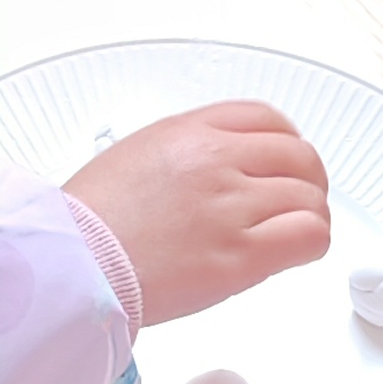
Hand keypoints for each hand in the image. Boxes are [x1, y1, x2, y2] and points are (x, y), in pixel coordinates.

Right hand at [65, 102, 330, 324]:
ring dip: (309, 214)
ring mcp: (232, 207)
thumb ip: (181, 153)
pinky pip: (308, 235)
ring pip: (309, 197)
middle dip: (306, 179)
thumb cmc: (87, 223)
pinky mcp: (241, 256)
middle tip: (299, 200)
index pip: (266, 118)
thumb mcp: (132, 156)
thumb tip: (212, 169)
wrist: (70, 265)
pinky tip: (295, 253)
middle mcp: (216, 161)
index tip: (286, 159)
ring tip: (294, 233)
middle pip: (298, 155)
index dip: (286, 140)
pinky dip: (311, 243)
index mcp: (188, 131)